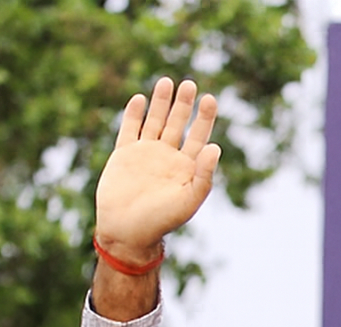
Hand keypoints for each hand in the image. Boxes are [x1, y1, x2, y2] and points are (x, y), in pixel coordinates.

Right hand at [94, 77, 220, 263]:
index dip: (205, 118)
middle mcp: (168, 157)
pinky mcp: (124, 154)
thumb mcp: (189, 199)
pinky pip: (130, 129)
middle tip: (190, 84)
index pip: (199, 136)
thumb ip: (203, 174)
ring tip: (168, 82)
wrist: (128, 231)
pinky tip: (140, 99)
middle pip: (178, 124)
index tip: (210, 99)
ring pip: (155, 121)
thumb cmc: (162, 220)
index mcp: (187, 167)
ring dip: (161, 102)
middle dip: (185, 104)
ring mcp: (145, 154)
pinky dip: (134, 114)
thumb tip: (215, 146)